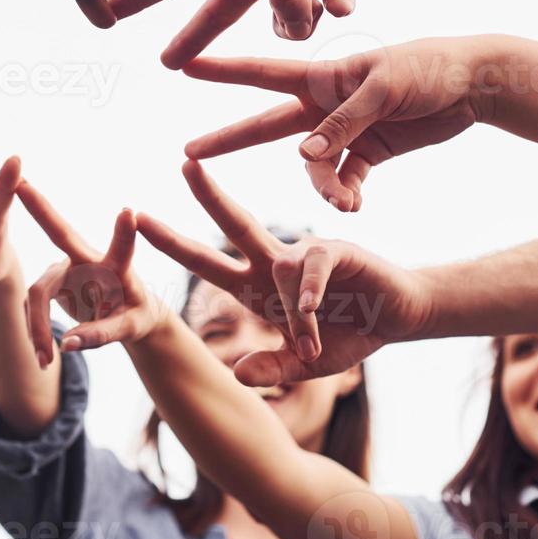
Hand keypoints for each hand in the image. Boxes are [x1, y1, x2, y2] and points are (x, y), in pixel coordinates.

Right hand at [17, 181, 164, 366]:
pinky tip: (43, 356)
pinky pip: (34, 305)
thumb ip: (102, 335)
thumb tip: (67, 345)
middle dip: (40, 207)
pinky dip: (36, 332)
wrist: (126, 313)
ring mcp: (66, 267)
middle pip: (60, 234)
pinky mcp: (53, 280)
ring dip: (37, 327)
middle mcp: (87, 258)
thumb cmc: (136, 315)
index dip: (124, 232)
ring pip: (39, 292)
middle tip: (21, 182)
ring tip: (44, 362)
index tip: (130, 212)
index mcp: (117, 267)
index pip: (121, 247)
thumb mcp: (129, 329)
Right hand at [109, 0, 465, 67]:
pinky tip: (345, 0)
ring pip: (288, 19)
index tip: (110, 11)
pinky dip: (340, 5)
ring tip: (319, 5)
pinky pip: (333, 6)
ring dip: (301, 20)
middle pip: (220, 9)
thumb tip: (289, 31)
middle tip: (171, 63)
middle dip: (197, 35)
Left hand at [136, 160, 419, 386]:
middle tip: (184, 164)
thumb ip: (272, 367)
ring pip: (280, 267)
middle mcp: (274, 262)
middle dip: (209, 195)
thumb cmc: (348, 335)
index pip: (205, 261)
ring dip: (295, 314)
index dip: (173, 244)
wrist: (398, 318)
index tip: (139, 222)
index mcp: (255, 286)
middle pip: (235, 223)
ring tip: (313, 344)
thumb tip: (237, 374)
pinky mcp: (336, 250)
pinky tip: (311, 313)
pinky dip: (309, 292)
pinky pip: (313, 267)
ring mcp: (304, 253)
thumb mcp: (304, 363)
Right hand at [181, 38, 487, 210]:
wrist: (474, 84)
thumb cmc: (427, 69)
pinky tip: (357, 204)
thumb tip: (300, 156)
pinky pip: (345, 179)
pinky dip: (347, 193)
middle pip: (267, 124)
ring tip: (345, 203)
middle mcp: (325, 103)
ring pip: (314, 165)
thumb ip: (342, 122)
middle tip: (189, 152)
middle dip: (229, 138)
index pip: (261, 72)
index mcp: (323, 75)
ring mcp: (345, 129)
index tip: (184, 65)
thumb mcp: (384, 89)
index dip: (221, 71)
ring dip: (323, 186)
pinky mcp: (369, 152)